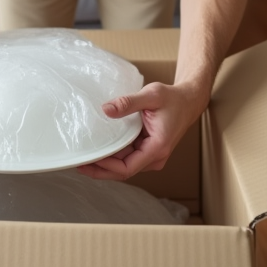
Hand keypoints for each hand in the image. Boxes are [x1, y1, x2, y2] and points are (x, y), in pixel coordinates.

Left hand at [77, 81, 208, 180]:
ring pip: (124, 166)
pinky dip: (113, 156)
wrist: (188, 101)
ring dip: (106, 163)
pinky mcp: (147, 150)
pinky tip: (99, 150)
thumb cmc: (173, 98)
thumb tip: (106, 109)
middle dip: (101, 169)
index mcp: (157, 148)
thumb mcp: (151, 95)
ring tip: (85, 157)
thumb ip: (128, 102)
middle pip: (123, 171)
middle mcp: (155, 157)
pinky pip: (128, 157)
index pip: (127, 168)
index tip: (89, 160)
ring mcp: (151, 155)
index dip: (106, 167)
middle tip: (79, 164)